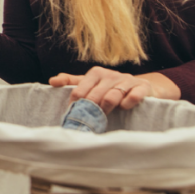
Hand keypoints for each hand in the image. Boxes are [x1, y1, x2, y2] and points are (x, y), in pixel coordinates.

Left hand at [49, 67, 180, 113]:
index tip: (73, 115)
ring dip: (106, 109)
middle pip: (94, 96)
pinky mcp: (142, 87)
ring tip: (104, 116)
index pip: (79, 90)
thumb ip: (72, 82)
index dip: (75, 105)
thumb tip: (52, 81)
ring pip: (111, 97)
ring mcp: (127, 80)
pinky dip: (127, 104)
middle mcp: (110, 75)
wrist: (141, 86)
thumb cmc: (110, 87)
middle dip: (90, 110)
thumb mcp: (91, 82)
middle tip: (88, 121)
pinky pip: (133, 96)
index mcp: (96, 73)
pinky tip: (124, 108)